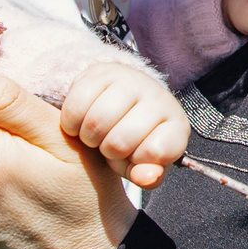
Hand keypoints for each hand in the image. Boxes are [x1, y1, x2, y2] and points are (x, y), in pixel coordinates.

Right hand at [61, 61, 191, 187]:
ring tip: (95, 135)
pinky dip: (72, 122)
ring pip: (97, 121)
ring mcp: (131, 81)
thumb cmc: (135, 142)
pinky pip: (77, 103)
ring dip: (88, 137)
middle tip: (109, 145)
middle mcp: (158, 98)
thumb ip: (147, 176)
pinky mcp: (101, 71)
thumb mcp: (143, 164)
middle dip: (108, 151)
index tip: (134, 156)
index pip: (155, 152)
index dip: (137, 161)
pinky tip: (80, 123)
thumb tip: (146, 177)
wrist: (121, 103)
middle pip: (119, 141)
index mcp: (175, 126)